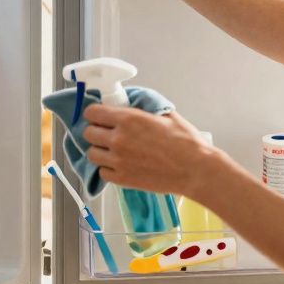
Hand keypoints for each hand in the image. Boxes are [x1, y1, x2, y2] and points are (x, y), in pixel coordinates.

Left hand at [82, 105, 225, 199]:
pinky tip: (120, 164)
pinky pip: (102, 172)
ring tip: (113, 150)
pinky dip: (108, 168)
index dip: (95, 114)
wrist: (195, 170)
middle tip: (108, 133)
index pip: (92, 112)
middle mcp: (119, 139)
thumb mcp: (166, 115)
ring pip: (92, 153)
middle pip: (88, 133)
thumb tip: (132, 104)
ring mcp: (119, 161)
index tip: (100, 116)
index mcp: (128, 119)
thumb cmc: (186, 141)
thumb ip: (144, 108)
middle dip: (97, 131)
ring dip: (100, 150)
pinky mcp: (123, 179)